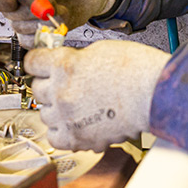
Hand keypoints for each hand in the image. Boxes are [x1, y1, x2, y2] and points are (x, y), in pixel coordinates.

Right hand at [0, 0, 118, 34]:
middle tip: (50, 1)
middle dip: (30, 10)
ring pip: (20, 27)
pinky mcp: (39, 30)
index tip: (13, 1)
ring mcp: (28, 15)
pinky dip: (46, 33)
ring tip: (60, 6)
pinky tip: (61, 19)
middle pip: (7, 12)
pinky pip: (31, 40)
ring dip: (41, 20)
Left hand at [25, 40, 170, 151]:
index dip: (39, 62)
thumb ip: (75, 58)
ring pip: (44, 113)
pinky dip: (62, 131)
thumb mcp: (100, 50)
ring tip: (77, 105)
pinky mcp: (77, 136)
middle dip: (51, 85)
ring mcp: (67, 115)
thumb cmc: (137, 69)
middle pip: (37, 89)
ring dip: (57, 108)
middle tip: (68, 85)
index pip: (32, 62)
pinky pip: (54, 137)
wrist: (154, 93)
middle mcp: (61, 90)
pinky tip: (75, 123)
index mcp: (65, 64)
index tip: (41, 65)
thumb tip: (65, 65)